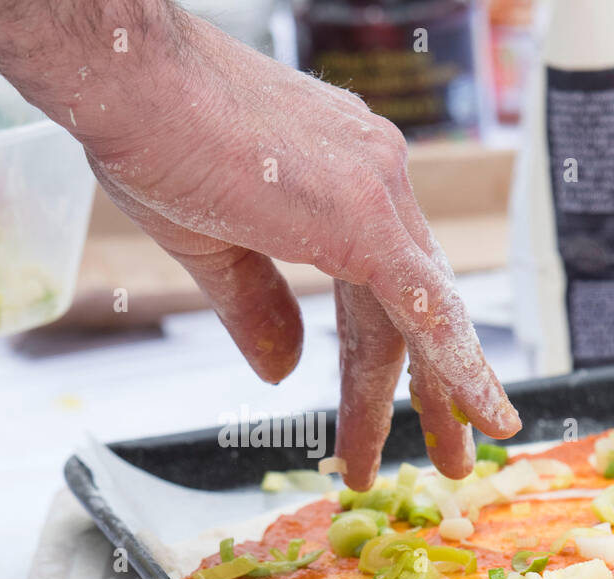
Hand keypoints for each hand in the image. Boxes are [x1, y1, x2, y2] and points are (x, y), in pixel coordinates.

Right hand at [0, 0, 520, 487]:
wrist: (130, 80)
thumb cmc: (152, 138)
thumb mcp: (212, 243)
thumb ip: (257, 309)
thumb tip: (285, 373)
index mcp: (344, 181)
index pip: (379, 293)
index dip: (380, 364)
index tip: (378, 416)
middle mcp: (376, 178)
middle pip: (416, 308)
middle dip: (432, 389)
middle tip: (447, 455)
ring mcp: (378, 191)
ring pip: (425, 316)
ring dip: (442, 395)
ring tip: (453, 464)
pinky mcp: (364, 215)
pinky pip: (425, 307)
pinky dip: (457, 364)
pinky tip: (483, 414)